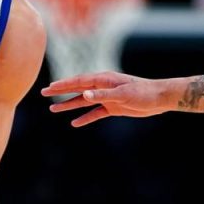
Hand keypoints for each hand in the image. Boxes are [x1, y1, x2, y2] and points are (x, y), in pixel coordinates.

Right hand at [40, 72, 174, 126]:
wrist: (159, 99)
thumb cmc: (143, 92)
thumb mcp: (123, 94)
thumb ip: (103, 95)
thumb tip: (84, 95)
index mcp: (104, 79)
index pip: (79, 81)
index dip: (63, 85)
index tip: (49, 88)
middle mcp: (103, 87)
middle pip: (77, 89)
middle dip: (60, 92)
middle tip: (44, 94)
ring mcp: (107, 97)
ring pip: (83, 102)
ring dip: (69, 105)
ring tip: (53, 109)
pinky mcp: (113, 108)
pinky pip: (95, 113)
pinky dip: (85, 118)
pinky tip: (74, 123)